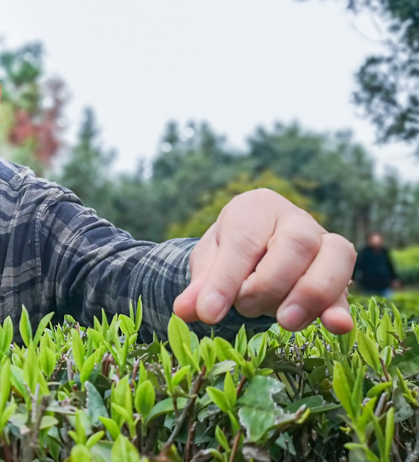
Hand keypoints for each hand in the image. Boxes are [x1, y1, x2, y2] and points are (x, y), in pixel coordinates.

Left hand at [173, 189, 355, 333]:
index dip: (225, 279)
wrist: (260, 242)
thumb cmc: (231, 249)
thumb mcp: (209, 260)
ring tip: (283, 322)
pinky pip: (346, 288)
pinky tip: (336, 325)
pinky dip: (340, 308)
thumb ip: (201, 284)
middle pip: (295, 244)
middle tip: (245, 308)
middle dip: (268, 285)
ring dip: (308, 295)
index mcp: (256, 208)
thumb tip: (186, 310)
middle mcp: (296, 220)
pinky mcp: (339, 274)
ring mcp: (324, 244)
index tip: (209, 312)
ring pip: (333, 258)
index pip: (242, 241)